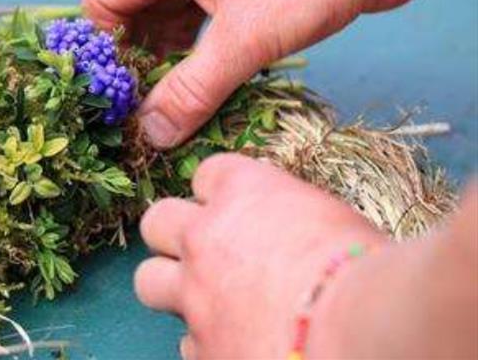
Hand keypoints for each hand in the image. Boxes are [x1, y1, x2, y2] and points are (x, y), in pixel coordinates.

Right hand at [82, 0, 416, 148]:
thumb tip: (150, 134)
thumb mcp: (243, 43)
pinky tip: (209, 86)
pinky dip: (196, 55)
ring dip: (167, 61)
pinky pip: (200, 25)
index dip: (102, 41)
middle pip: (132, 12)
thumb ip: (192, 91)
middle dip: (133, 59)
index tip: (119, 86)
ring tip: (174, 106)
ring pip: (168, 21)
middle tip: (143, 107)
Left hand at [134, 154, 386, 358]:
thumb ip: (292, 219)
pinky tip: (237, 346)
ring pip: (148, 282)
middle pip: (157, 222)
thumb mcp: (333, 219)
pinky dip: (207, 344)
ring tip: (206, 302)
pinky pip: (187, 342)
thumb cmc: (368, 268)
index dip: (222, 192)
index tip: (239, 208)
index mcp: (243, 192)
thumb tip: (296, 234)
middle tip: (206, 253)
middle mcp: (205, 237)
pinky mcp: (202, 349)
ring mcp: (194, 294)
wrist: (362, 327)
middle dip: (176, 235)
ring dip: (172, 288)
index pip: (208, 174)